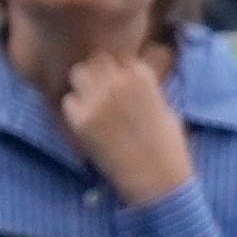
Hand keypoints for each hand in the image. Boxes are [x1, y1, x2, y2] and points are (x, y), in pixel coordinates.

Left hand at [60, 51, 195, 206]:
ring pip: (78, 74)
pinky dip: (74, 110)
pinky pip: (68, 102)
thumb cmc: (168, 145)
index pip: (119, 56)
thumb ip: (144, 86)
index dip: (118, 70)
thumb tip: (128, 76)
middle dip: (98, 73)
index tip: (120, 85)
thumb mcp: (164, 105)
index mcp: (142, 75)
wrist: (158, 180)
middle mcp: (119, 81)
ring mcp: (99, 99)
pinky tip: (87, 123)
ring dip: (83, 85)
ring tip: (92, 104)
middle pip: (96, 59)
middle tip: (102, 92)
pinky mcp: (82, 120)